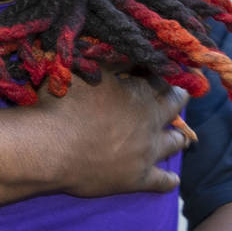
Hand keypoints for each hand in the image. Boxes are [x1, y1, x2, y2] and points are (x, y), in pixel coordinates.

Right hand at [40, 72, 187, 196]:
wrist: (50, 148)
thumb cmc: (63, 104)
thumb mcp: (87, 70)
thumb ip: (114, 59)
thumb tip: (134, 49)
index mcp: (139, 92)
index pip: (159, 77)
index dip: (158, 72)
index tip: (157, 70)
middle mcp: (151, 120)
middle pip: (174, 105)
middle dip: (178, 98)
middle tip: (179, 95)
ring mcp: (147, 152)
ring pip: (174, 142)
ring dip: (179, 137)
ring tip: (181, 137)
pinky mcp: (137, 179)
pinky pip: (161, 181)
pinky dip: (169, 179)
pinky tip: (173, 179)